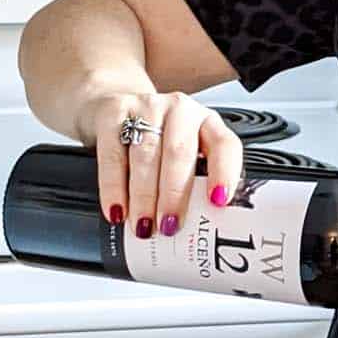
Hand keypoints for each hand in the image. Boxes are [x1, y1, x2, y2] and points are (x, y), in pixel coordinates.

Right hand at [76, 89, 243, 241]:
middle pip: (180, 152)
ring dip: (144, 197)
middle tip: (169, 226)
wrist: (116, 105)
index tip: (218, 202)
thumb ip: (195, 185)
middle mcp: (181, 111)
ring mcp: (147, 108)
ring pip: (146, 154)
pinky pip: (113, 154)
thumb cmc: (159, 141)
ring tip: (143, 226)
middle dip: (174, 194)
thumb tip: (198, 232)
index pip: (224, 144)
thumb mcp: (185, 156)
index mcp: (208, 124)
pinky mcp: (113, 114)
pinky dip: (113, 188)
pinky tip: (116, 209)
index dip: (224, 173)